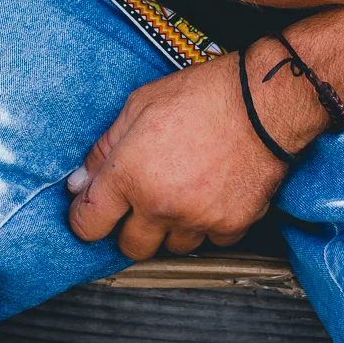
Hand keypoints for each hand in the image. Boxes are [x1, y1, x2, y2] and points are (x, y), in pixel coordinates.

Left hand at [67, 52, 309, 258]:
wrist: (264, 102)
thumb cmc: (203, 95)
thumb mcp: (140, 105)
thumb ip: (104, 149)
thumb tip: (80, 181)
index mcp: (130, 175)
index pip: (88, 224)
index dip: (85, 219)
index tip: (94, 212)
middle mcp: (160, 205)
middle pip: (130, 247)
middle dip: (131, 227)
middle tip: (144, 198)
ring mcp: (197, 219)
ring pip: (171, 247)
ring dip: (171, 227)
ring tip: (183, 192)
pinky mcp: (231, 226)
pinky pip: (210, 242)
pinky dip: (208, 225)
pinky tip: (211, 195)